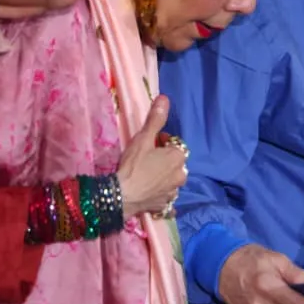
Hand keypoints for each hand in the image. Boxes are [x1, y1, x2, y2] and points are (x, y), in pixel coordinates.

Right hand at [117, 95, 186, 217]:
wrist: (121, 196)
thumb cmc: (133, 165)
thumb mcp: (143, 139)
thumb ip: (155, 119)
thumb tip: (165, 98)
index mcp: (178, 158)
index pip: (175, 145)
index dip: (163, 142)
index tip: (151, 142)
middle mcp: (181, 175)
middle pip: (174, 163)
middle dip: (165, 159)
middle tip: (147, 158)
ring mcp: (173, 192)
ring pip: (171, 180)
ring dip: (163, 176)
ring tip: (146, 175)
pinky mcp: (164, 205)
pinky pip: (165, 197)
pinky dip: (160, 194)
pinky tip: (150, 193)